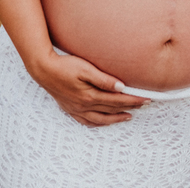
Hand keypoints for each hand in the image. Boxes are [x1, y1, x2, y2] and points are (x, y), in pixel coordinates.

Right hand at [26, 50, 146, 126]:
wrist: (43, 70)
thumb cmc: (65, 66)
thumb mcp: (86, 69)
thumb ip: (104, 79)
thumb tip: (121, 87)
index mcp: (90, 96)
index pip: (117, 100)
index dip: (133, 100)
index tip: (146, 99)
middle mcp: (84, 106)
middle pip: (112, 109)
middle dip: (129, 107)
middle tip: (144, 105)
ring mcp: (77, 109)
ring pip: (101, 119)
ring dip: (116, 118)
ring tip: (128, 116)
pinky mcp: (70, 109)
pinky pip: (87, 122)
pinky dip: (98, 123)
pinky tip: (104, 122)